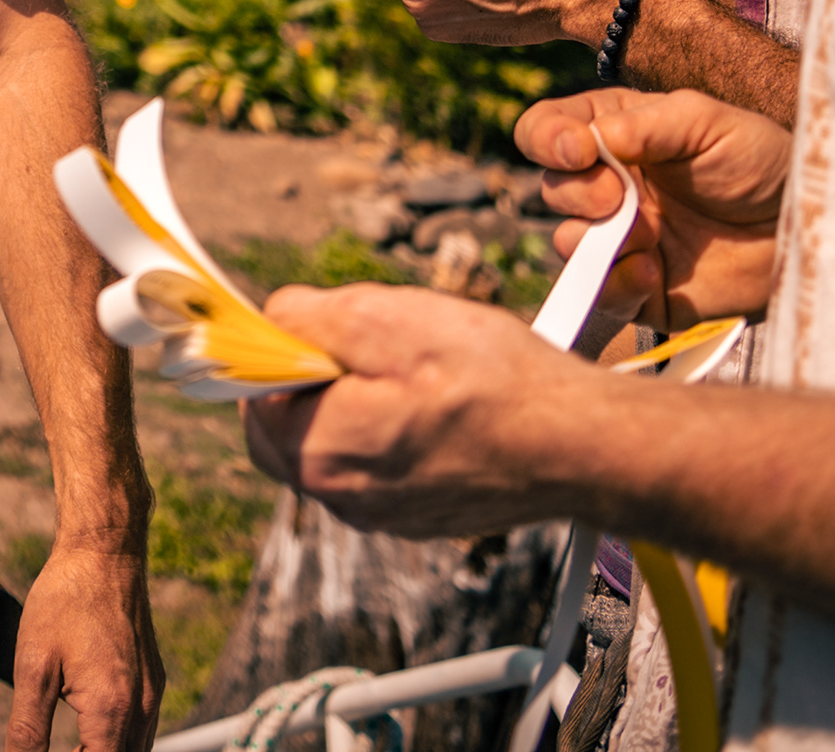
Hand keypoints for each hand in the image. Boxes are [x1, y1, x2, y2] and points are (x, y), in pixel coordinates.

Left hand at [5, 540, 160, 751]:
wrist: (104, 552)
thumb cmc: (65, 600)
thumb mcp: (34, 666)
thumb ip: (27, 729)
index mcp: (112, 709)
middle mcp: (141, 708)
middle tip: (50, 749)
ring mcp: (152, 696)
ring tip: (66, 749)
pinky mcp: (153, 683)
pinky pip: (140, 733)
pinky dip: (116, 744)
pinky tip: (87, 736)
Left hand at [245, 284, 594, 538]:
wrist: (580, 445)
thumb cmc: (492, 381)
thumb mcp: (386, 316)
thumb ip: (308, 316)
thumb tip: (273, 317)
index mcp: (320, 454)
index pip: (254, 395)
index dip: (277, 347)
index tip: (309, 323)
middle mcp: (343, 498)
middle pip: (288, 427)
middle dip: (311, 378)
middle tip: (364, 341)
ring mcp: (384, 515)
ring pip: (337, 445)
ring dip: (354, 402)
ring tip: (413, 369)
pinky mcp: (420, 517)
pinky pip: (380, 466)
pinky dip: (391, 431)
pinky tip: (437, 403)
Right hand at [517, 88, 789, 334]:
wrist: (808, 227)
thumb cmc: (761, 160)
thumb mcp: (705, 122)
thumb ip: (641, 125)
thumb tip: (582, 140)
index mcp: (616, 136)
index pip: (547, 132)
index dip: (547, 140)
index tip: (579, 152)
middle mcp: (611, 188)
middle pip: (550, 189)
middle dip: (578, 193)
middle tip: (621, 196)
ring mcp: (623, 241)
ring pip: (566, 244)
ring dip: (595, 240)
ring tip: (647, 236)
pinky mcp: (643, 291)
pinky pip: (602, 295)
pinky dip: (616, 284)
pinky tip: (652, 270)